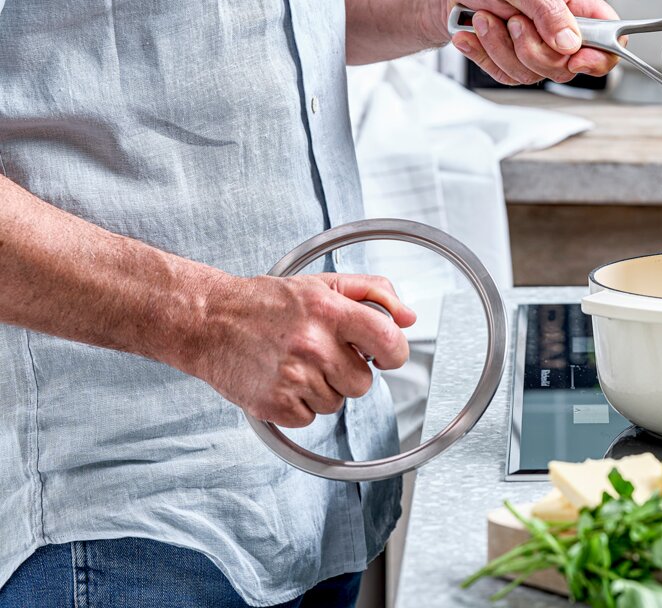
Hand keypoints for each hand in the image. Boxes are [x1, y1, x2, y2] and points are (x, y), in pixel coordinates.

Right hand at [192, 271, 415, 427]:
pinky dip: (301, 405)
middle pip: (364, 382)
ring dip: (324, 387)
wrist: (211, 322)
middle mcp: (313, 345)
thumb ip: (374, 293)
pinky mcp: (274, 405)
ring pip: (337, 402)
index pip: (388, 340)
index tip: (386, 354)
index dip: (395, 352)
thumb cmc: (269, 303)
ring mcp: (293, 377)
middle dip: (350, 371)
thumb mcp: (324, 283)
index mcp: (330, 311)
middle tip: (324, 353)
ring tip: (298, 363)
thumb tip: (409, 318)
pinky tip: (284, 381)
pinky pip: (310, 418)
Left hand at [444, 0, 619, 85]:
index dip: (601, 56)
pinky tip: (474, 33)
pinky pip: (506, 76)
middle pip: (568, 65)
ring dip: (501, 47)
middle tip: (513, 20)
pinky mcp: (513, 63)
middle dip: (533, 48)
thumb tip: (570, 42)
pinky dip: (485, 54)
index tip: (575, 58)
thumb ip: (548, 9)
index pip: (611, 39)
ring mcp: (538, 50)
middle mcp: (562, 30)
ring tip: (486, 18)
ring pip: (534, 74)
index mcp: (577, 4)